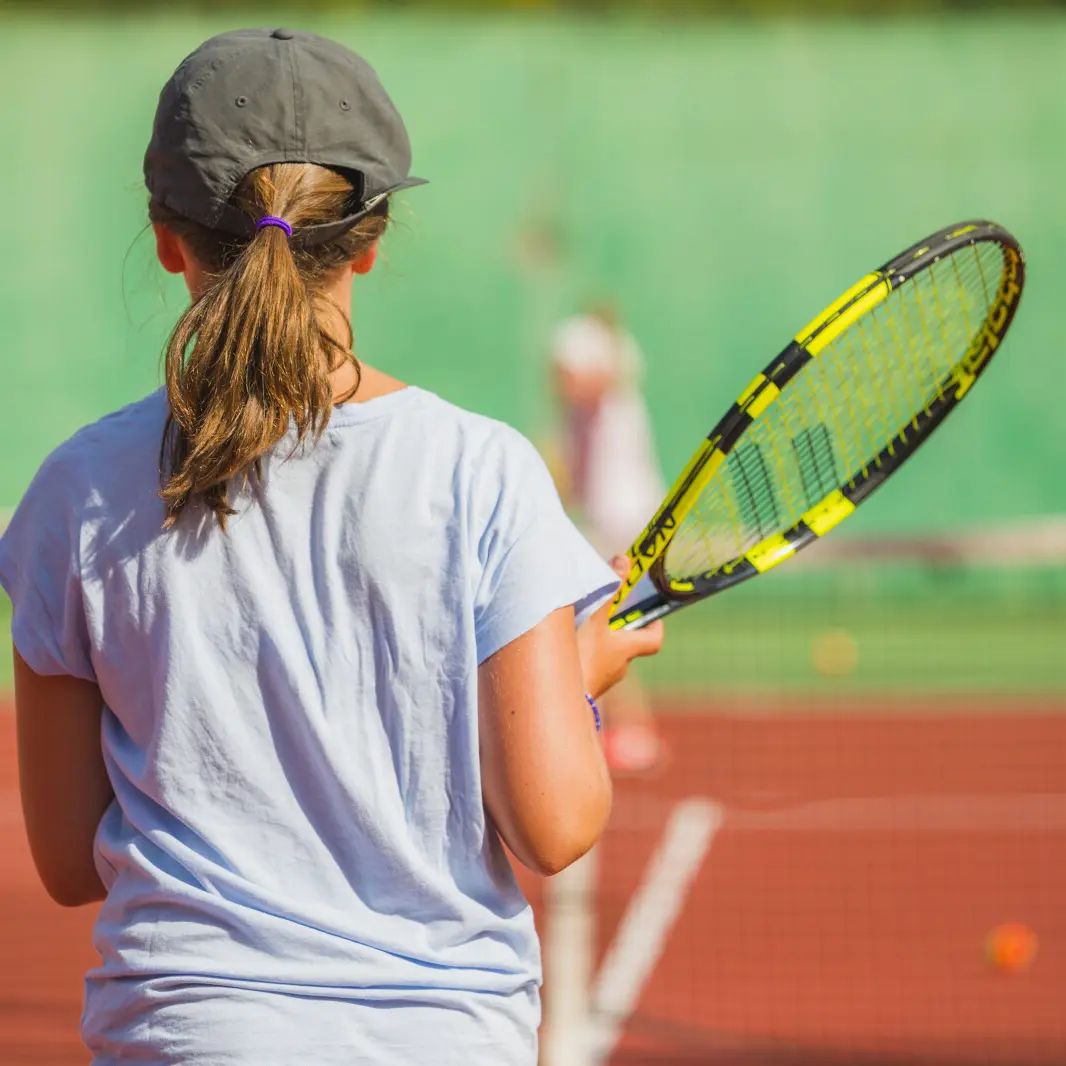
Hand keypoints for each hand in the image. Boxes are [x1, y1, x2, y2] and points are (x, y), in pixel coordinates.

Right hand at [577, 556, 664, 699]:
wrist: (557, 699)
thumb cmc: (581, 657)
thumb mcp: (595, 618)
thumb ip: (609, 590)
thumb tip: (624, 561)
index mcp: (626, 650)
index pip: (653, 640)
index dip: (655, 627)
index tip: (652, 616)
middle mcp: (619, 667)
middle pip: (626, 646)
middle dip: (617, 631)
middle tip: (604, 614)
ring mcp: (601, 680)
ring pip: (605, 657)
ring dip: (597, 645)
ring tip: (578, 630)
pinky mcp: (583, 689)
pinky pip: (587, 668)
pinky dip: (581, 658)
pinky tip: (564, 651)